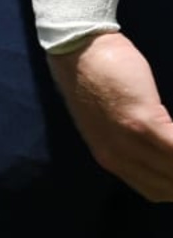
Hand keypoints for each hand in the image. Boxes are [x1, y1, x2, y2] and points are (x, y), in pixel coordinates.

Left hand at [48, 30, 172, 200]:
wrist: (74, 45)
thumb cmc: (95, 77)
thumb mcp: (108, 123)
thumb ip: (131, 146)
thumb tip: (162, 158)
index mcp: (110, 159)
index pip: (157, 191)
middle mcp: (118, 158)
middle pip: (171, 188)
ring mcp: (130, 140)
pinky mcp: (144, 119)